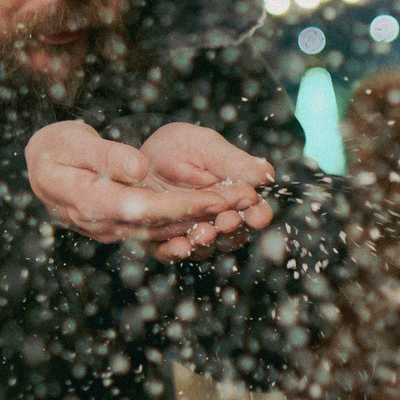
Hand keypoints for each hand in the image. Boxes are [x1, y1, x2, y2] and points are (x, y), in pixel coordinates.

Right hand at [25, 120, 247, 252]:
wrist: (40, 167)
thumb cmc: (55, 148)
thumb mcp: (72, 142)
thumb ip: (106, 156)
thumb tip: (138, 168)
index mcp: (91, 202)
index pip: (146, 208)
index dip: (184, 206)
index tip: (217, 199)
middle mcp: (104, 224)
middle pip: (161, 226)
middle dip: (203, 218)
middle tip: (241, 208)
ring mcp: (112, 230)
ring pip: (163, 233)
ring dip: (199, 226)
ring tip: (236, 214)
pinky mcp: (121, 227)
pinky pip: (157, 232)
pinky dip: (186, 226)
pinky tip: (213, 219)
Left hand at [137, 123, 275, 257]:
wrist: (133, 160)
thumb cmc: (175, 148)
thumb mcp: (204, 146)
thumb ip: (233, 162)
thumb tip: (266, 173)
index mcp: (234, 194)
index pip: (253, 210)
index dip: (258, 214)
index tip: (257, 215)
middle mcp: (216, 218)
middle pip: (233, 232)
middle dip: (231, 228)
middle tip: (227, 220)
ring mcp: (192, 232)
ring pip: (206, 246)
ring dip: (206, 241)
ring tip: (203, 232)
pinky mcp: (164, 242)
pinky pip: (173, 253)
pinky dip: (176, 252)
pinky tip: (178, 246)